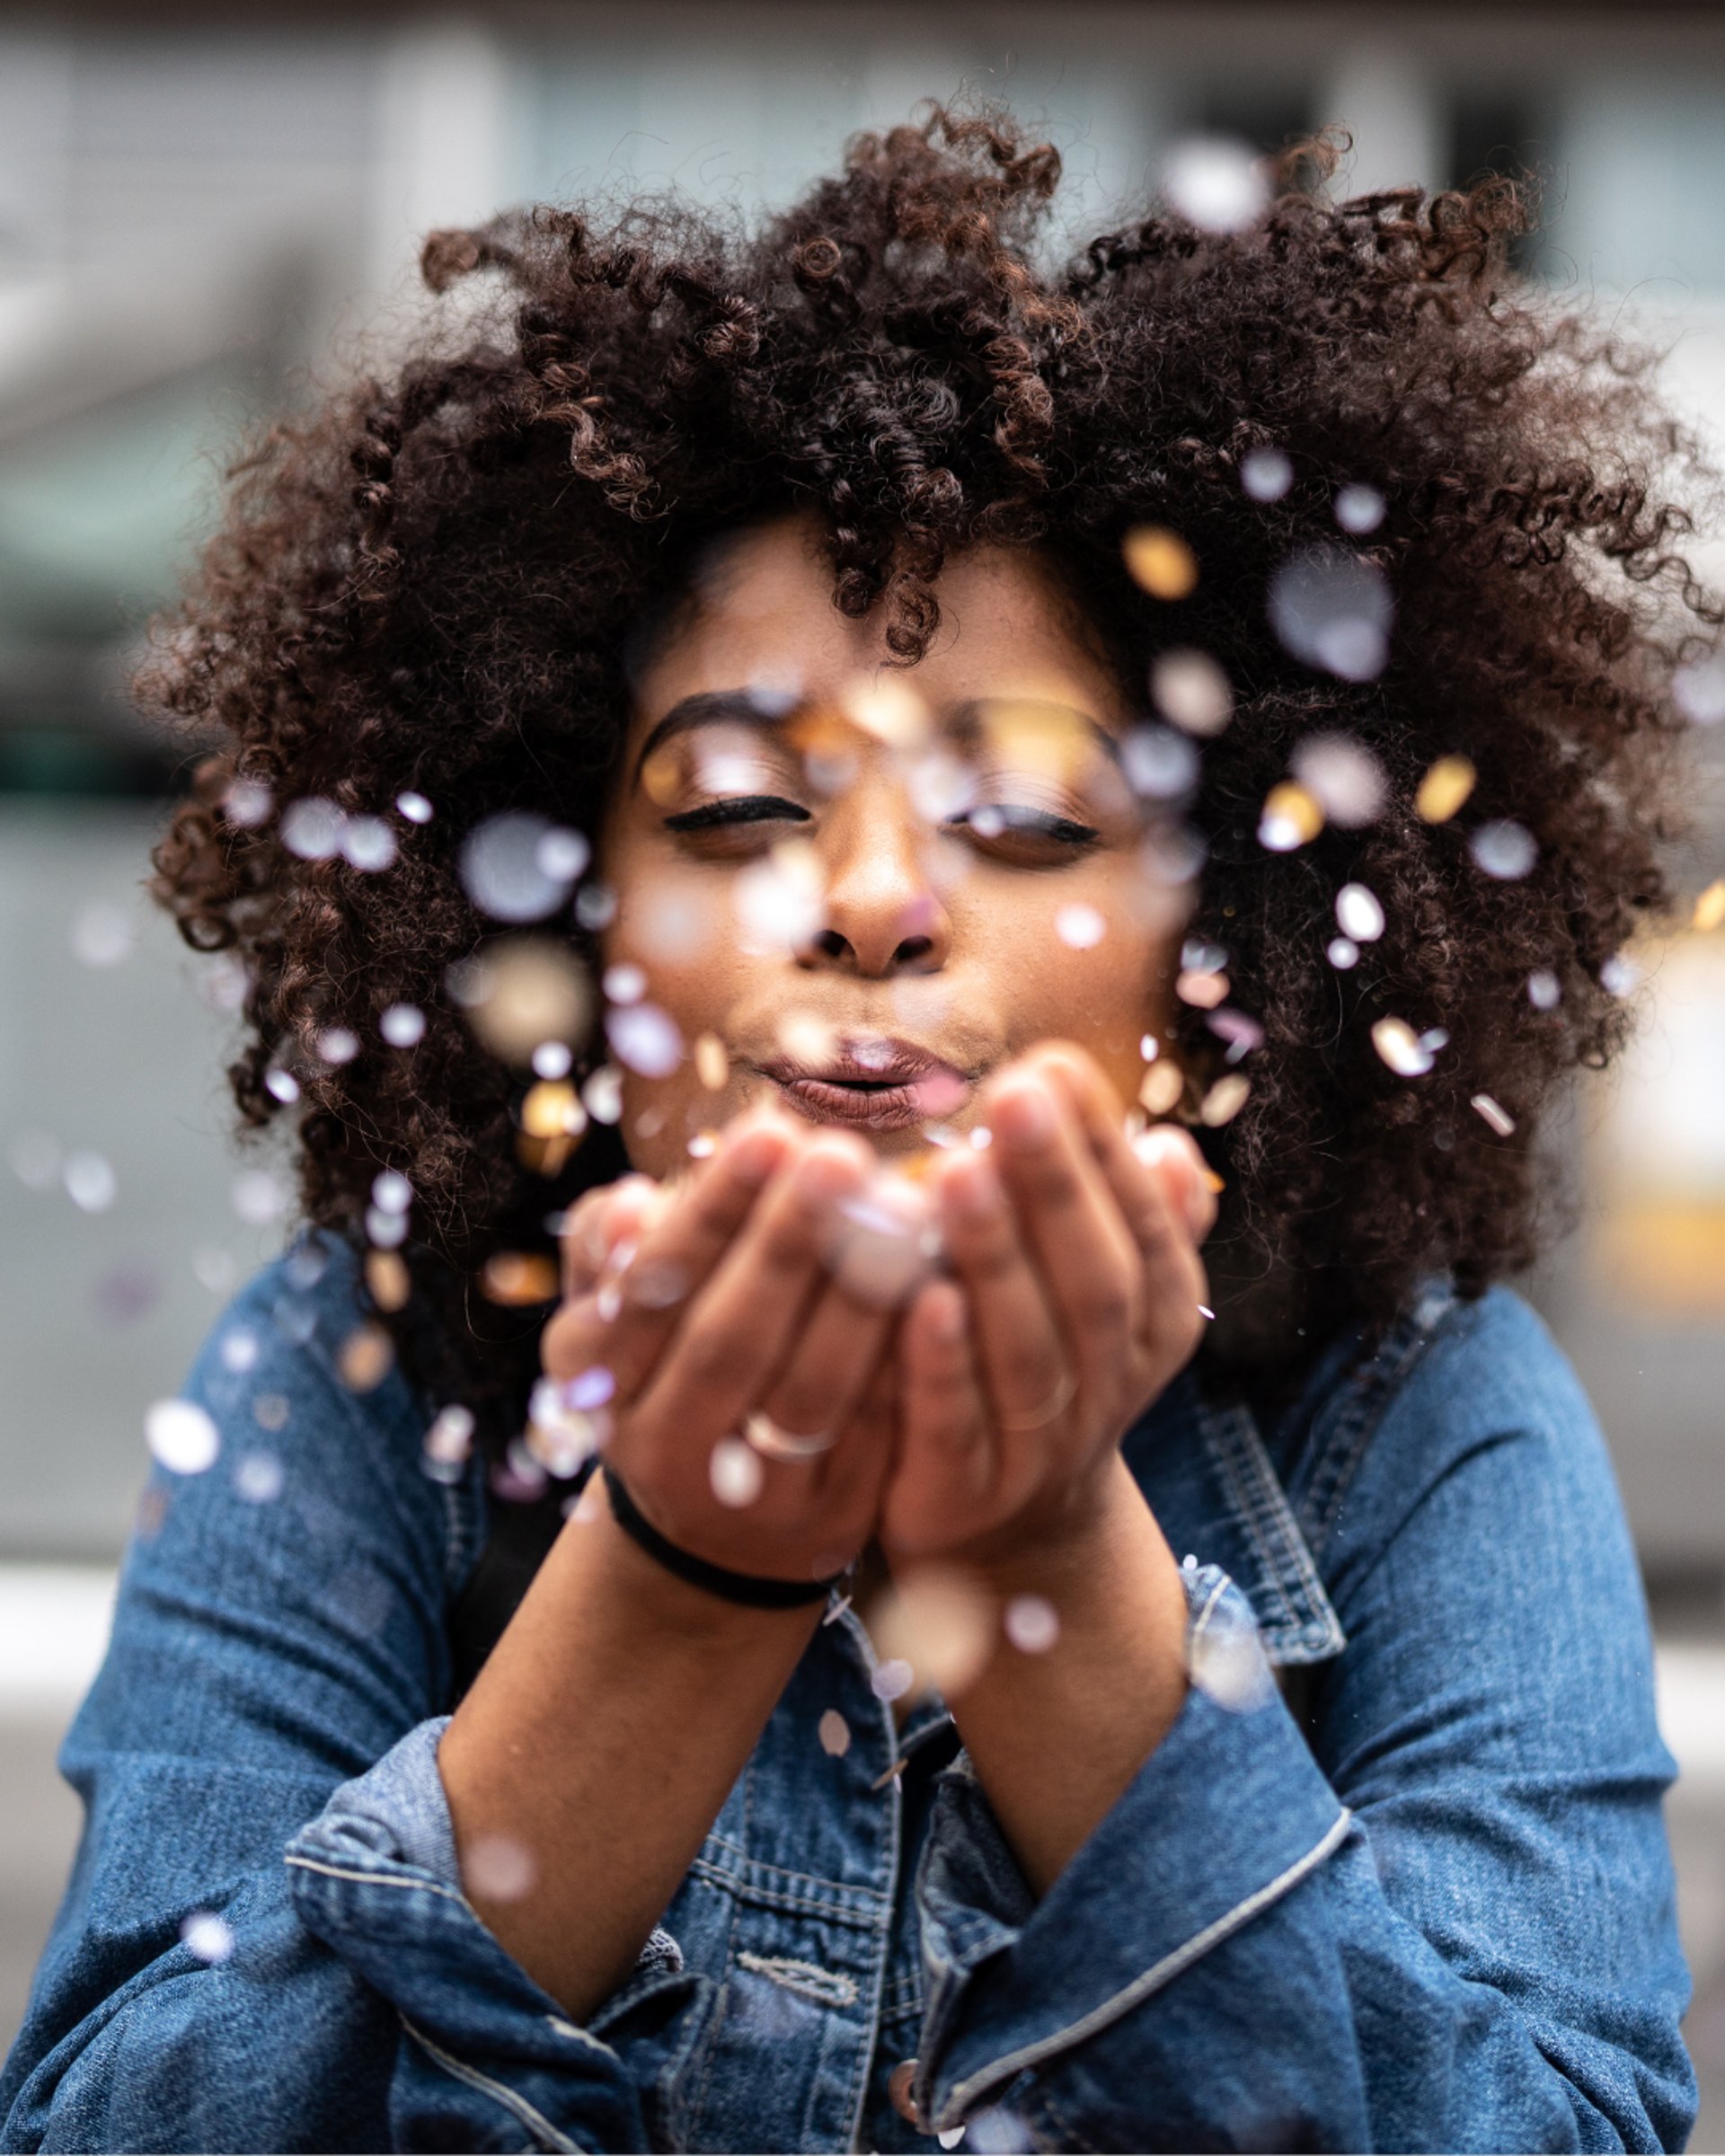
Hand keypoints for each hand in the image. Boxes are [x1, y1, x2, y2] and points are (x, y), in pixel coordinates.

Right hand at [540, 1114, 900, 1587]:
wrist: (712, 1524)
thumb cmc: (671, 1361)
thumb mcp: (615, 1312)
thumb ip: (611, 1250)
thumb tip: (631, 1205)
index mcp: (601, 1378)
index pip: (653, 1288)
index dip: (711, 1212)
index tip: (771, 1130)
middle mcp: (663, 1446)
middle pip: (728, 1342)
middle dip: (788, 1245)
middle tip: (843, 1156)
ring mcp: (749, 1497)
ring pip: (809, 1394)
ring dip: (858, 1299)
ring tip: (903, 1210)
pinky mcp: (831, 1520)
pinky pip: (877, 1436)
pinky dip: (907, 1362)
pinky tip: (942, 1288)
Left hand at [878, 1043, 1215, 1574]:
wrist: (1001, 1531)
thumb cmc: (1038, 1366)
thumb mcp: (1094, 1297)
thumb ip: (1131, 1223)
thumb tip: (1173, 1145)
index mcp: (1149, 1326)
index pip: (1145, 1231)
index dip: (1104, 1152)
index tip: (1054, 1065)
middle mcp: (1108, 1387)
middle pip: (1094, 1284)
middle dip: (1058, 1185)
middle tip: (1014, 1094)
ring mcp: (1040, 1448)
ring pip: (1028, 1352)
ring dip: (997, 1258)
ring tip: (956, 1169)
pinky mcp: (962, 1495)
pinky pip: (957, 1426)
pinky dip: (944, 1363)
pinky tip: (919, 1297)